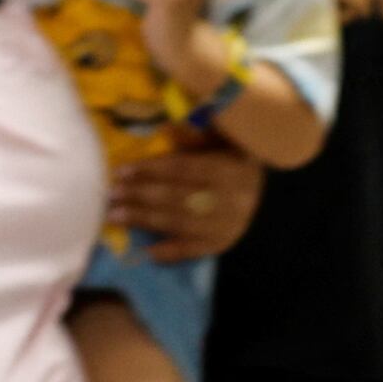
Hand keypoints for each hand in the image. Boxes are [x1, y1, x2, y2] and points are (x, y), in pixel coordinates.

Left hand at [113, 142, 263, 264]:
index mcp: (228, 170)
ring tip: (115, 216)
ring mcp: (224, 226)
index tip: (123, 171)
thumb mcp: (226, 142)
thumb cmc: (239, 163)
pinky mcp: (221, 245)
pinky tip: (148, 251)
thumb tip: (167, 129)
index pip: (183, 170)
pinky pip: (193, 250)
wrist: (272, 201)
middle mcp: (228, 200)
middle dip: (139, 195)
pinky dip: (170, 252)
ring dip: (143, 221)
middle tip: (110, 194)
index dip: (151, 170)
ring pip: (178, 223)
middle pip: (175, 198)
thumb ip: (198, 137)